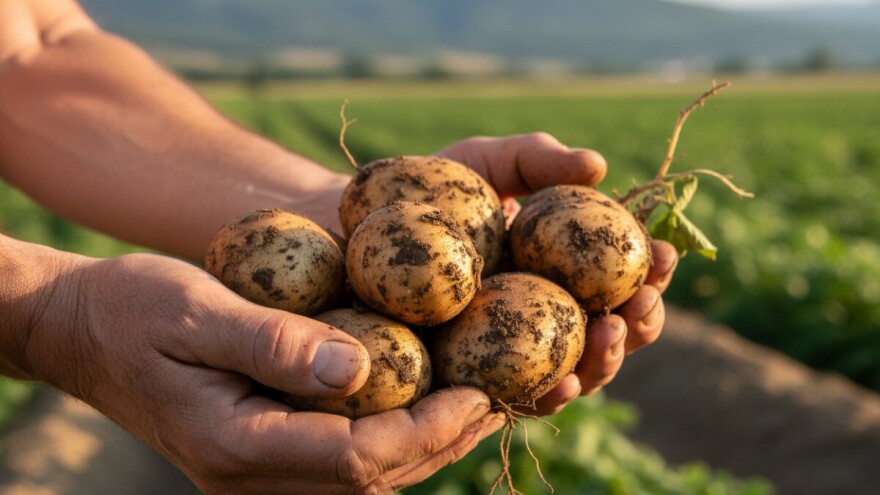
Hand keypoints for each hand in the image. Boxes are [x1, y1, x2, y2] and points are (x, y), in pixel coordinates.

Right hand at [34, 253, 500, 493]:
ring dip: (422, 444)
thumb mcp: (196, 310)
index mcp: (236, 444)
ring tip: (477, 404)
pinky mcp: (258, 449)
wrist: (80, 329)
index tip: (479, 392)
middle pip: (369, 479)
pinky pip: (338, 457)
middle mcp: (249, 472)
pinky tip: (418, 401)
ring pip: (359, 478)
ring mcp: (253, 468)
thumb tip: (359, 368)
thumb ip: (272, 342)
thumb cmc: (131, 309)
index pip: (355, 459)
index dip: (426, 431)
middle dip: (440, 443)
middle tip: (497, 401)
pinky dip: (388, 435)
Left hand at [438, 133, 678, 414]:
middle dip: (639, 322)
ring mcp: (512, 354)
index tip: (663, 253)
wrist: (348, 227)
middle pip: (610, 332)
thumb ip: (537, 159)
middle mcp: (545, 315)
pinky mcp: (472, 385)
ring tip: (611, 336)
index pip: (621, 277)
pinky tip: (559, 384)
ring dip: (604, 362)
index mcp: (561, 268)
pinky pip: (517, 400)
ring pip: (575, 372)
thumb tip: (598, 166)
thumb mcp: (484, 162)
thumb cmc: (426, 189)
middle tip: (641, 304)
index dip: (650, 271)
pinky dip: (545, 395)